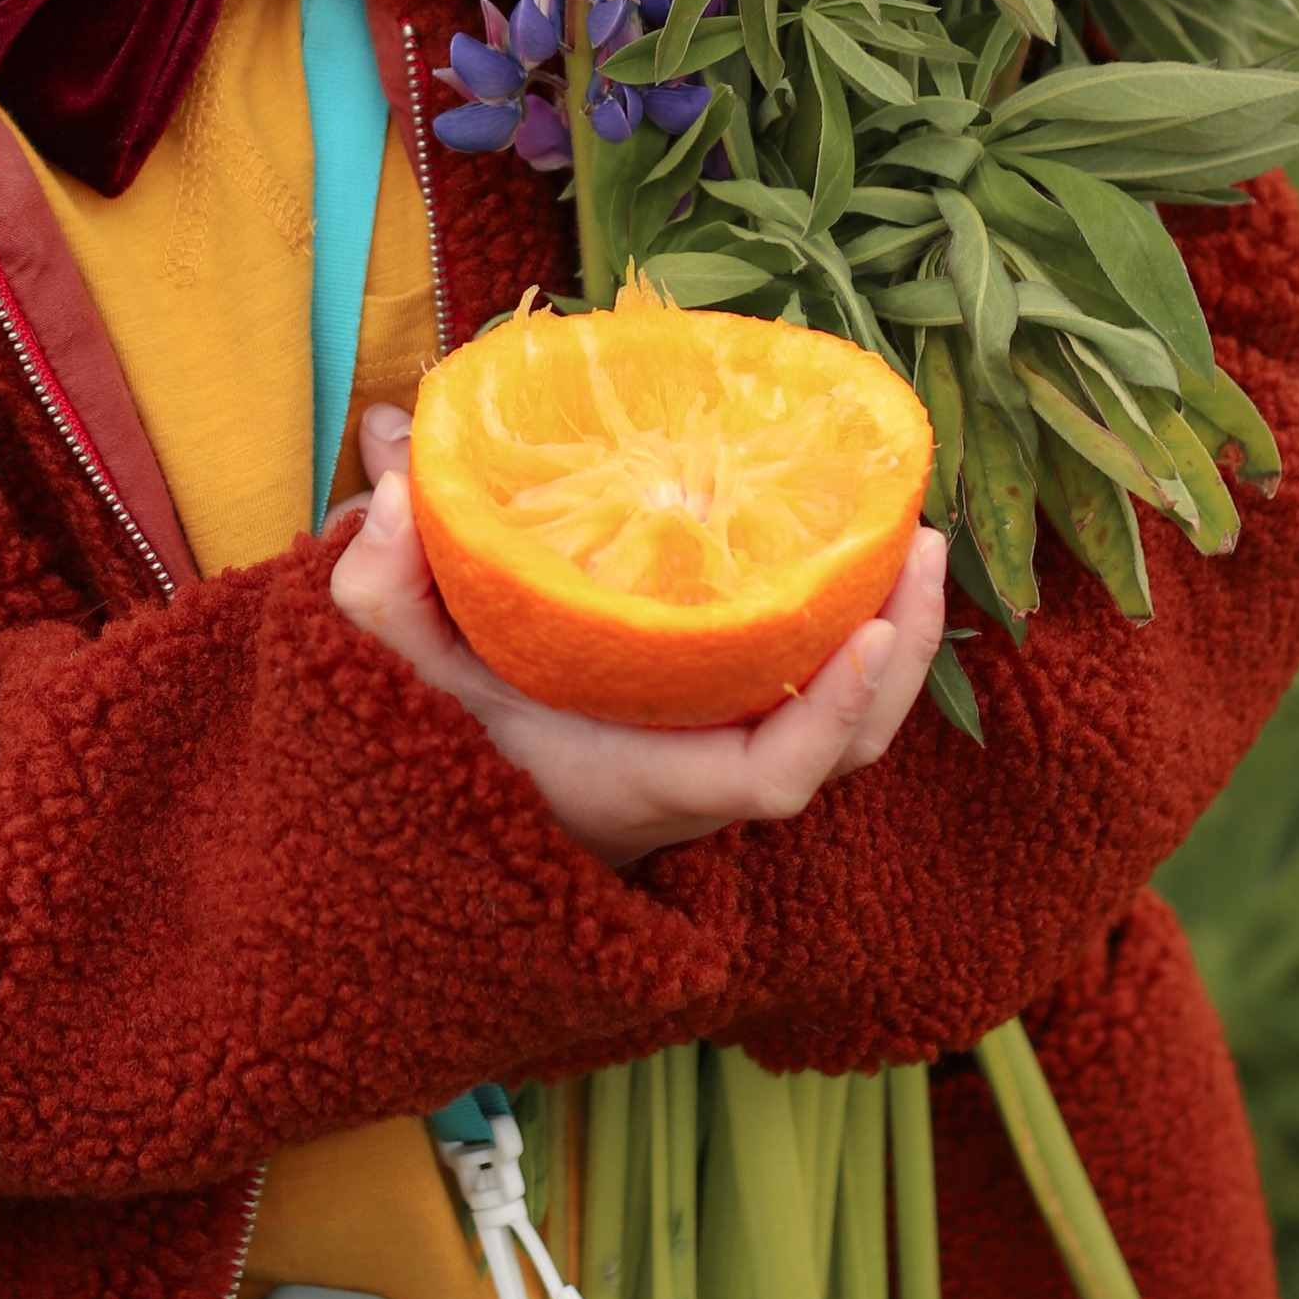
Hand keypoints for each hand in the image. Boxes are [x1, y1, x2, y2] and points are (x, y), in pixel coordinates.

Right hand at [329, 404, 949, 870]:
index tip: (871, 637)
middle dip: (898, 656)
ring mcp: (717, 755)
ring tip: (911, 536)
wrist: (446, 816)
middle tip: (916, 543)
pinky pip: (807, 691)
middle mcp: (698, 781)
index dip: (831, 717)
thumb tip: (398, 483)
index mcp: (645, 781)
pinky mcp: (721, 722)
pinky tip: (857, 556)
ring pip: (840, 724)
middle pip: (840, 749)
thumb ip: (382, 585)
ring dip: (893, 635)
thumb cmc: (434, 749)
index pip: (768, 778)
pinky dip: (845, 634)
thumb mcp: (394, 673)